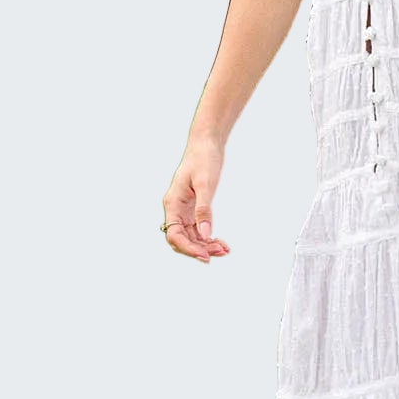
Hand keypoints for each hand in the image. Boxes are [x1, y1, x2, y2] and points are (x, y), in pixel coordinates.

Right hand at [162, 132, 230, 262]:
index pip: (174, 235)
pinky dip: (208, 237)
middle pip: (182, 239)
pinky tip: (222, 242)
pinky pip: (198, 228)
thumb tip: (206, 234)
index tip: (206, 256)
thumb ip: (204, 210)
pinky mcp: (193, 207)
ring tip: (225, 250)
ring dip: (206, 245)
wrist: (206, 142)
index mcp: (172, 203)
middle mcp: (175, 208)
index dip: (189, 249)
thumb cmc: (204, 159)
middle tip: (221, 252)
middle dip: (200, 249)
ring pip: (191, 236)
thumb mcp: (206, 184)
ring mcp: (184, 209)